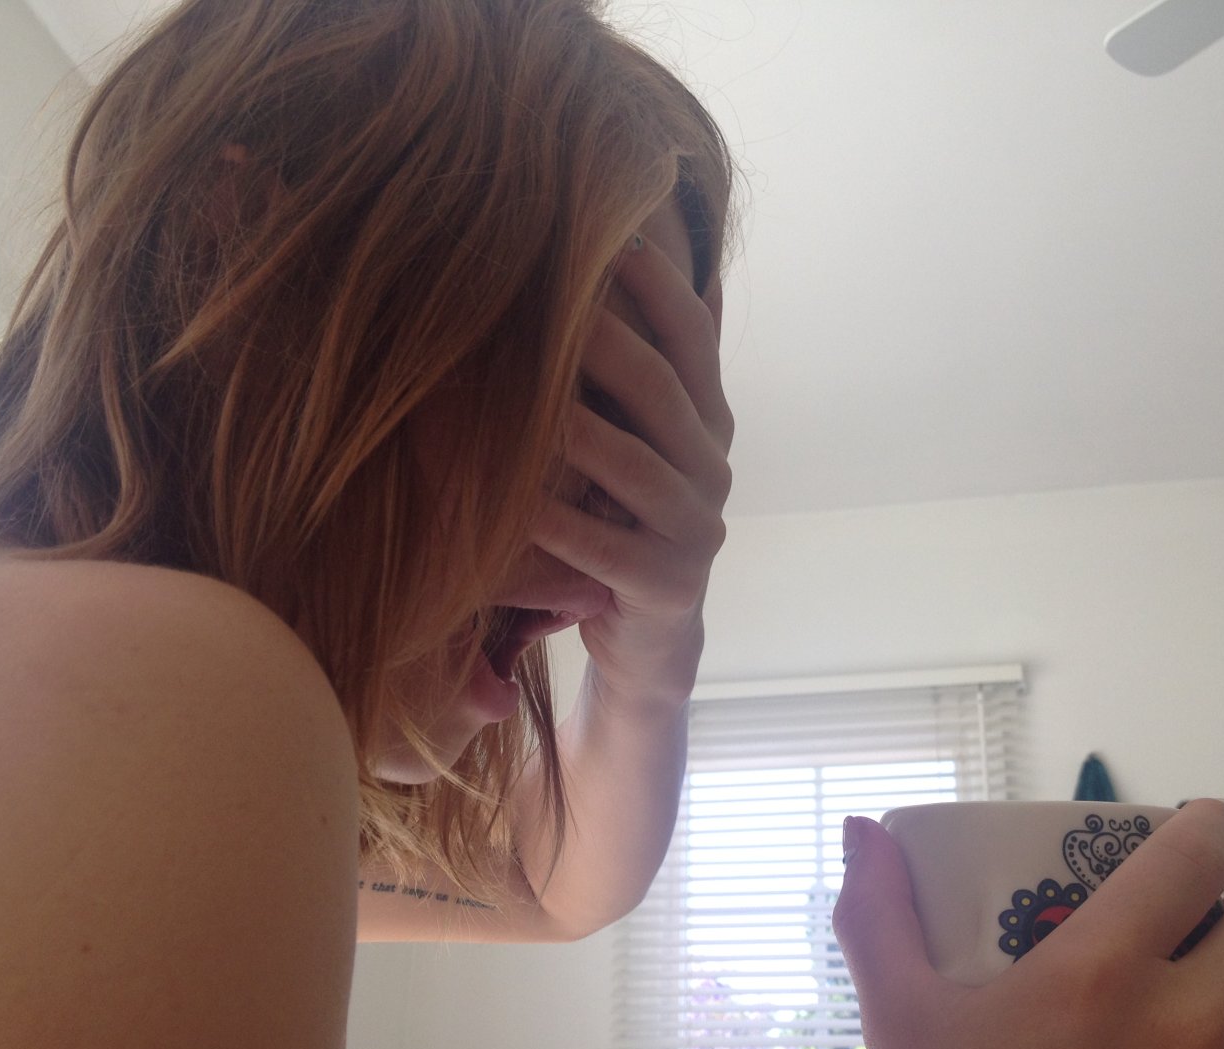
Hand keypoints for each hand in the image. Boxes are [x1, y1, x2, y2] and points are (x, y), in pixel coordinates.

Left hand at [527, 233, 733, 712]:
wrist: (648, 639)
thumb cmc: (629, 522)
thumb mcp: (650, 442)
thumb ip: (662, 369)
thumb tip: (692, 273)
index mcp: (709, 426)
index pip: (693, 341)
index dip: (657, 287)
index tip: (610, 234)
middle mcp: (713, 472)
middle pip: (662, 392)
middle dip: (608, 341)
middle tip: (550, 294)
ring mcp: (696, 534)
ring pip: (635, 467)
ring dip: (577, 425)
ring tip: (521, 386)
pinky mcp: (664, 588)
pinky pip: (604, 548)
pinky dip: (556, 520)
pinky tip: (510, 496)